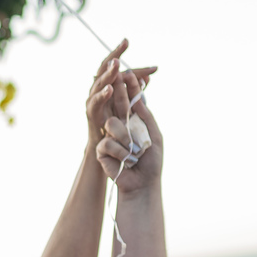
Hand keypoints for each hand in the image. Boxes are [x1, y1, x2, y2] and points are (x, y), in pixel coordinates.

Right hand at [86, 41, 156, 148]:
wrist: (113, 153)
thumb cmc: (122, 129)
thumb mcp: (133, 107)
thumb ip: (137, 91)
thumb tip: (149, 75)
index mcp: (110, 87)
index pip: (121, 70)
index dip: (131, 62)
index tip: (139, 52)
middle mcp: (100, 90)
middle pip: (106, 68)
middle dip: (115, 55)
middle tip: (124, 43)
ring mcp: (94, 100)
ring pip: (99, 81)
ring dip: (108, 72)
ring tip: (116, 64)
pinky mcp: (91, 113)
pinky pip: (96, 101)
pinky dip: (102, 94)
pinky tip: (110, 88)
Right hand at [95, 69, 162, 194]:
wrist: (143, 184)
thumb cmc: (151, 161)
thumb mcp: (154, 135)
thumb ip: (146, 116)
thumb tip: (139, 97)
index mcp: (134, 121)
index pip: (130, 100)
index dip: (130, 87)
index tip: (130, 73)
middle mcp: (121, 126)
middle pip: (118, 104)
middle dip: (120, 90)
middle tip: (118, 75)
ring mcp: (110, 137)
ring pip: (113, 124)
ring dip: (126, 138)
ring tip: (135, 152)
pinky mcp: (102, 149)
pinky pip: (108, 142)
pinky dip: (121, 152)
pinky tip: (127, 161)